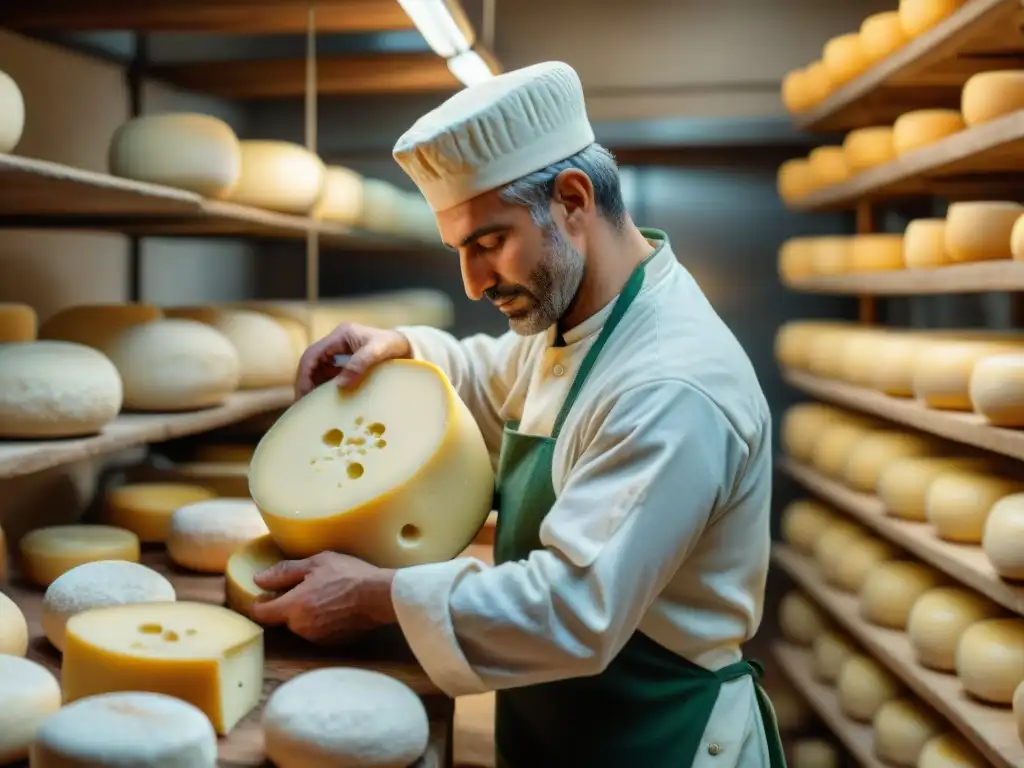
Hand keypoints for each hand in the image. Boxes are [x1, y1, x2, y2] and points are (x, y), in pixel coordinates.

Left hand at [248, 551, 397, 644]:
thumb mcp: (317, 563)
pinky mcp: (332, 643)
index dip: (258, 603)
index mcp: (293, 607)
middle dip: (288, 605)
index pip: (261, 613)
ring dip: (305, 614)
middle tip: (306, 586)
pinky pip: (316, 632)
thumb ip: (284, 572)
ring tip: (324, 595)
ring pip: (300, 625)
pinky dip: (320, 621)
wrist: (380, 596)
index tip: (264, 594)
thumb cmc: (348, 574)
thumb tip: (257, 579)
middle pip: (282, 618)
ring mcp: (316, 637)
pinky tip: (336, 607)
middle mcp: (301, 627)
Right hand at [295, 322, 411, 398]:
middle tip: (302, 406)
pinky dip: (323, 390)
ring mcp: (339, 354)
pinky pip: (328, 378)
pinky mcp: (344, 364)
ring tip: (310, 409)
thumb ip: (360, 363)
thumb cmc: (394, 345)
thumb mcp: (378, 351)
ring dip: (312, 388)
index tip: (304, 394)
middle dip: (304, 384)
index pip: (312, 354)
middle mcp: (335, 343)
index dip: (305, 374)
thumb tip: (339, 384)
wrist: (408, 346)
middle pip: (310, 364)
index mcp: (340, 335)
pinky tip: (323, 404)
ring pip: (317, 372)